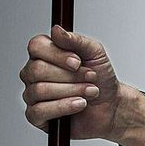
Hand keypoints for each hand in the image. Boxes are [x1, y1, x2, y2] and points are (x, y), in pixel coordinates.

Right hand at [19, 25, 144, 145]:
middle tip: (91, 78)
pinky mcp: (36, 116)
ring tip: (91, 92)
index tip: (78, 62)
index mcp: (45, 54)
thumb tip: (56, 30)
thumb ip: (76, 40)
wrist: (112, 105)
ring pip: (40, 90)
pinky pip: (39, 111)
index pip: (36, 46)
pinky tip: (80, 104)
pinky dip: (64, 107)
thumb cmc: (101, 78)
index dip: (57, 54)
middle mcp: (34, 73)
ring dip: (72, 91)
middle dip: (71, 76)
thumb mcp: (95, 53)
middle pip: (37, 69)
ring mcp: (32, 94)